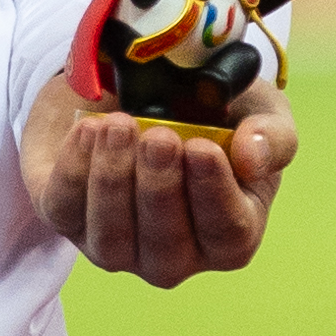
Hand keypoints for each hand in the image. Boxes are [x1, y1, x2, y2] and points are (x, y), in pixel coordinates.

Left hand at [20, 70, 296, 287]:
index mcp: (228, 234)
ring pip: (111, 240)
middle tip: (157, 135)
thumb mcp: (255, 109)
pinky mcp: (66, 218)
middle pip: (165, 249)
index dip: (212, 196)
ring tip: (118, 126)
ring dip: (113, 181)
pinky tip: (88, 129)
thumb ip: (271, 134)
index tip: (200, 148)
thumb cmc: (207, 108)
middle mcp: (172, 254)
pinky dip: (73, 170)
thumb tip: (252, 158)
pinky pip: (64, 210)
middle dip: (159, 190)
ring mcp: (116, 244)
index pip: (226, 236)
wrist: (137, 81)